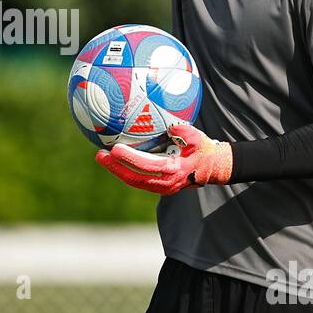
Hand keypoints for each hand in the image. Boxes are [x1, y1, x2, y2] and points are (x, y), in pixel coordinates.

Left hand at [95, 123, 232, 194]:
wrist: (213, 168)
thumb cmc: (204, 149)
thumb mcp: (197, 137)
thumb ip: (183, 130)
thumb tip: (168, 125)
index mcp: (174, 170)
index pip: (147, 166)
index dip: (130, 158)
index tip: (115, 149)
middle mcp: (166, 183)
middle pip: (134, 178)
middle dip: (115, 168)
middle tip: (100, 155)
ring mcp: (162, 188)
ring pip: (135, 181)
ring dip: (117, 171)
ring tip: (103, 158)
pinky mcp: (160, 187)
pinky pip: (139, 180)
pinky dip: (126, 171)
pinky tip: (116, 162)